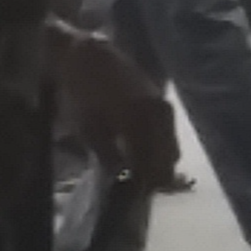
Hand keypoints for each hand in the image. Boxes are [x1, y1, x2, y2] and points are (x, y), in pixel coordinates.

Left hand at [55, 28, 181, 190]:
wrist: (83, 53)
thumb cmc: (81, 91)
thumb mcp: (88, 127)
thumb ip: (108, 154)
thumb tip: (122, 176)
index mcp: (142, 122)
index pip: (153, 164)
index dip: (146, 184)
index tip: (137, 197)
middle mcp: (160, 114)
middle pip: (169, 157)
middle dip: (158, 174)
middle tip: (140, 187)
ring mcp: (162, 105)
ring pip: (170, 144)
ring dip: (159, 160)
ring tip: (141, 171)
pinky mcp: (159, 99)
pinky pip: (166, 130)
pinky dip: (158, 143)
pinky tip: (143, 150)